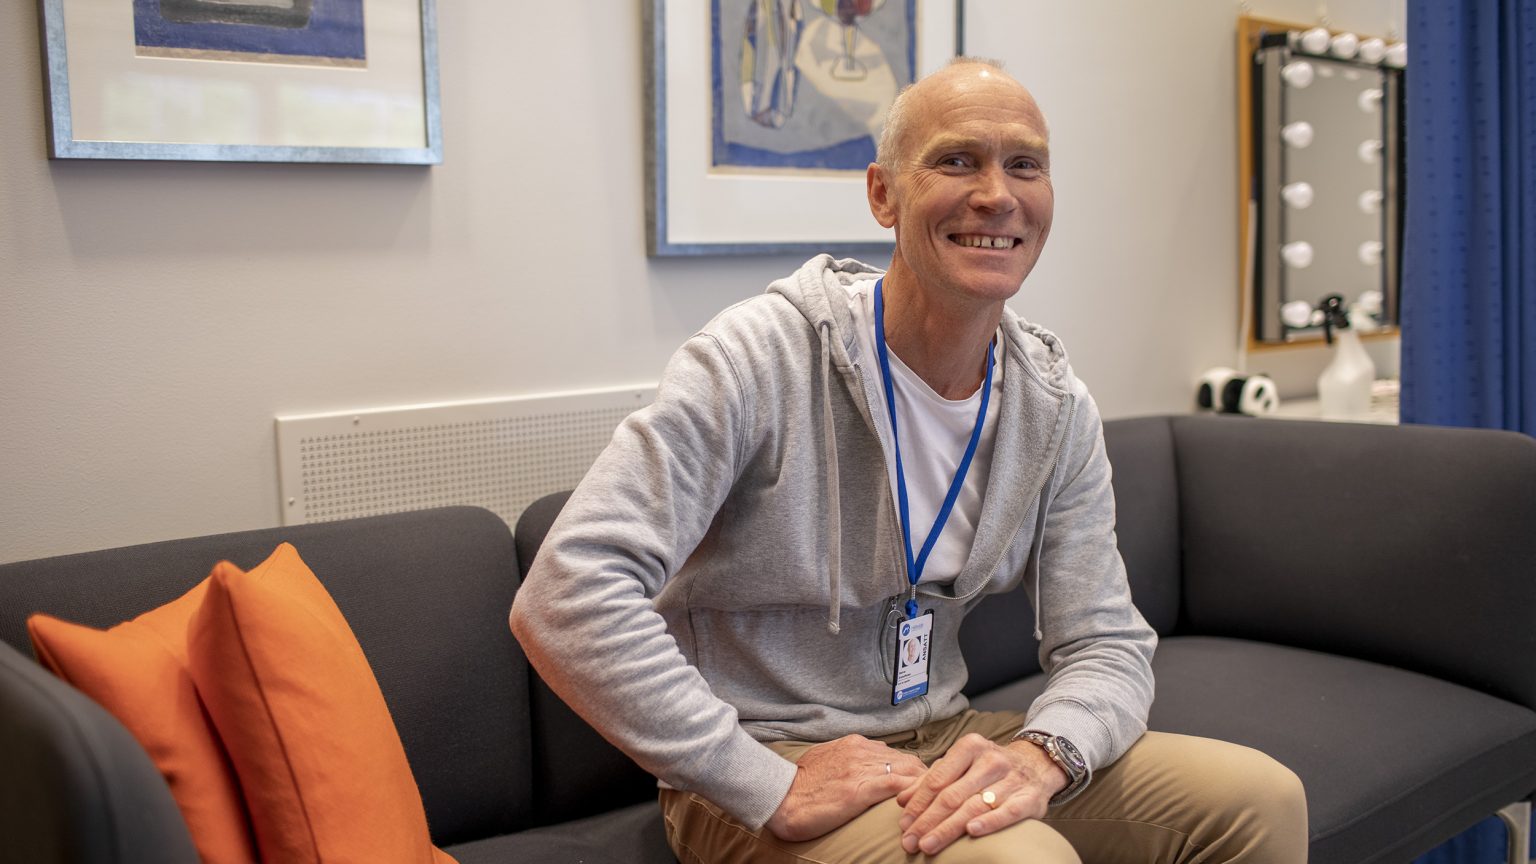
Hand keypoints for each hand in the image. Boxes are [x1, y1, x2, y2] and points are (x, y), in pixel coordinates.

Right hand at [764, 735, 926, 841]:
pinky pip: (900, 785)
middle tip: (935, 797)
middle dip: (924, 778)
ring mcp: (862, 768)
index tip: (920, 785)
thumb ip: (847, 759)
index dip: (911, 770)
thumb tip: (863, 766)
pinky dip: (915, 793)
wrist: (781, 797)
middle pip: (908, 760)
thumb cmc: (800, 786)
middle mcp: (862, 750)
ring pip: (909, 770)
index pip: (895, 754)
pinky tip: (922, 805)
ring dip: (924, 787)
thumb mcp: (826, 761)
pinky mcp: (861, 788)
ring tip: (935, 803)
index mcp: (854, 744)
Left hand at [895, 734, 1068, 854]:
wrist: (1036, 765)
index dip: (918, 803)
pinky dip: (989, 822)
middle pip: (952, 795)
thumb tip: (902, 800)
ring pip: (974, 806)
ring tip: (928, 845)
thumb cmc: (988, 767)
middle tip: (909, 841)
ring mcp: (1012, 779)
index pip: (937, 778)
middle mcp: (991, 760)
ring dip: (948, 829)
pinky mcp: (1030, 798)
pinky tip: (971, 832)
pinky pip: (1007, 812)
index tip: (903, 823)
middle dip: (927, 821)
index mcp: (970, 747)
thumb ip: (932, 779)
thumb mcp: (961, 765)